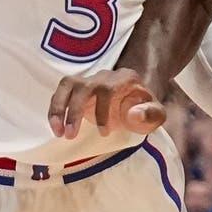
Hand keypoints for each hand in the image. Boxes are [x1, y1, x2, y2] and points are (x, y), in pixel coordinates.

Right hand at [48, 69, 165, 138]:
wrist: (135, 102)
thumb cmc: (145, 110)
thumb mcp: (156, 114)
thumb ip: (151, 114)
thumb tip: (134, 114)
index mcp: (125, 79)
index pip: (108, 89)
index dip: (102, 111)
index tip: (104, 133)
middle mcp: (105, 76)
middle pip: (84, 86)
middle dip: (75, 111)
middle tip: (71, 135)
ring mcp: (89, 80)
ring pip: (68, 85)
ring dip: (59, 107)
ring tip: (57, 131)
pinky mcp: (78, 88)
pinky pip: (61, 92)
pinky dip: (55, 109)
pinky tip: (55, 127)